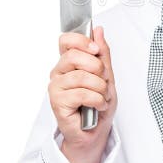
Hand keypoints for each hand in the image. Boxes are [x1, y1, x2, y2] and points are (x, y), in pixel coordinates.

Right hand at [48, 26, 117, 155]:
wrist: (95, 131)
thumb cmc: (98, 104)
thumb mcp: (107, 75)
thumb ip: (102, 53)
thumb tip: (98, 31)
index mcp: (69, 63)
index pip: (66, 41)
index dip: (81, 41)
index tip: (95, 49)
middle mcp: (59, 73)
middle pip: (73, 56)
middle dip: (96, 67)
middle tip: (104, 79)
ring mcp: (56, 87)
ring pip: (81, 77)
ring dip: (100, 88)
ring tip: (103, 97)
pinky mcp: (57, 103)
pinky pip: (81, 93)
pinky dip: (97, 100)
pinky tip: (98, 105)